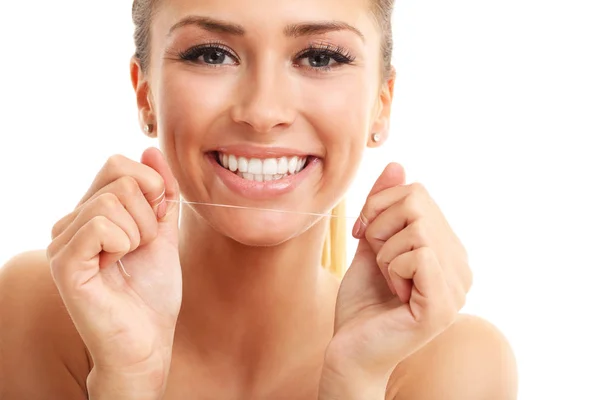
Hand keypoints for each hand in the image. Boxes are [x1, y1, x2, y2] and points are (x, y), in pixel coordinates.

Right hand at [46, 147, 180, 395]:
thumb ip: (160, 192)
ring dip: (140, 232)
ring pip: (111, 199)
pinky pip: (100, 223)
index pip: (119, 164)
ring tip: (130, 259)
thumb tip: (150, 149)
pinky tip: (117, 264)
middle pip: (118, 176)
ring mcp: (63, 241)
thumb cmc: (152, 291)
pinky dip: (124, 242)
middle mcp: (71, 222)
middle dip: (150, 212)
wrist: (148, 339)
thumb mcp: (164, 231)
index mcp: (92, 213)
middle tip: (142, 246)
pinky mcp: (64, 262)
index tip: (157, 221)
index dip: (152, 186)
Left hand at [323, 163, 471, 384]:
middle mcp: (460, 266)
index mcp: (447, 250)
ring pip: (417, 227)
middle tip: (377, 261)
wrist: (350, 349)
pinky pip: (418, 254)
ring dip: (384, 252)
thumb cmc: (362, 301)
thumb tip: (397, 164)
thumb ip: (383, 205)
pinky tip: (396, 294)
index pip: (417, 192)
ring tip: (388, 281)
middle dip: (379, 228)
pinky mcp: (443, 305)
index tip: (365, 236)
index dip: (379, 208)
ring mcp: (456, 286)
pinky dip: (392, 268)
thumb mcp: (370, 242)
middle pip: (417, 203)